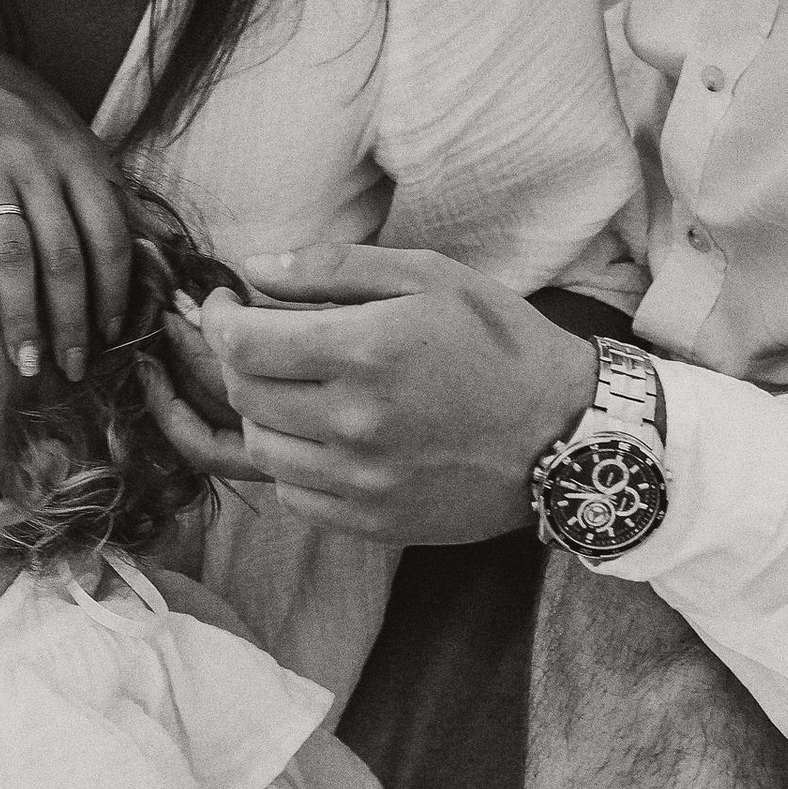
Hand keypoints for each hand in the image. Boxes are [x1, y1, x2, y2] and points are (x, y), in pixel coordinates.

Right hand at [0, 29, 136, 386]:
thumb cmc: (5, 110)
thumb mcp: (66, 134)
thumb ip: (100, 185)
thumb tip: (151, 243)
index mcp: (77, 156)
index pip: (109, 235)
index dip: (113, 292)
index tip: (110, 337)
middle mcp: (36, 160)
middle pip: (63, 255)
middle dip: (70, 320)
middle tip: (69, 368)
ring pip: (12, 250)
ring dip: (20, 312)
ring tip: (24, 360)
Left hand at [148, 245, 599, 543]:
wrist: (567, 435)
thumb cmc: (501, 343)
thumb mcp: (430, 276)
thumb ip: (334, 267)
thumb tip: (253, 268)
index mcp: (368, 351)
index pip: (244, 344)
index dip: (219, 321)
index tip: (225, 306)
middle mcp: (356, 422)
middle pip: (244, 394)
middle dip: (237, 361)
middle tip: (258, 339)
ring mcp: (362, 480)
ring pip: (262, 447)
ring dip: (262, 411)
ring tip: (293, 386)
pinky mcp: (373, 521)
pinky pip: (294, 495)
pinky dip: (292, 462)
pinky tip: (322, 434)